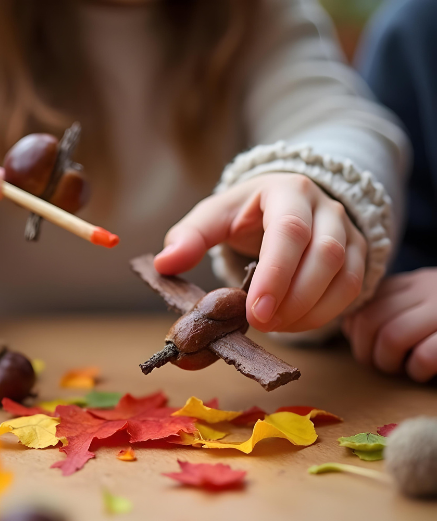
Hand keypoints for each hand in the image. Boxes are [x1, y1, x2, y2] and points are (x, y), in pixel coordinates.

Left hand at [155, 173, 366, 332]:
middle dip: (293, 298)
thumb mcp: (214, 216)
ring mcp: (347, 231)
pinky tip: (292, 324)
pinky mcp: (357, 255)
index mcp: (287, 191)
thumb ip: (189, 237)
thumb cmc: (245, 213)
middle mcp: (326, 207)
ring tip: (273, 327)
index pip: (290, 231)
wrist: (282, 205)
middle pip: (325, 255)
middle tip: (260, 324)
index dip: (275, 274)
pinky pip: (352, 290)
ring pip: (345, 276)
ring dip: (310, 311)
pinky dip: (324, 314)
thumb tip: (164, 264)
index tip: (255, 311)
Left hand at [342, 269, 436, 381]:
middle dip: (365, 350)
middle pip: (371, 321)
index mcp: (414, 282)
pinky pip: (425, 354)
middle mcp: (429, 289)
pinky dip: (417, 369)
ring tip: (401, 369)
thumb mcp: (421, 305)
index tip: (363, 346)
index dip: (354, 330)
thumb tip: (349, 326)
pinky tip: (423, 373)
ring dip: (387, 361)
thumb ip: (388, 309)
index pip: (364, 303)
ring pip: (392, 336)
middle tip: (379, 365)